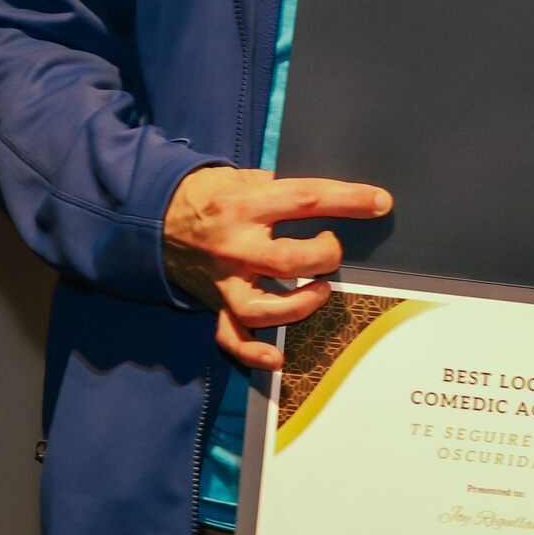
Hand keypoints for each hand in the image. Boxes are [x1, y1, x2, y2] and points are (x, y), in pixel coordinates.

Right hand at [162, 167, 392, 369]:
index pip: (305, 199)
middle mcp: (234, 245)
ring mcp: (224, 279)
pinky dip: (254, 353)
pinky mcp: (214, 302)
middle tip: (332, 250)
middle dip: (324, 257)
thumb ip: (282, 188)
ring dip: (299, 306)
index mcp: (244, 205)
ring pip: (261, 308)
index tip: (380, 203)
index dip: (348, 200)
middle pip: (288, 260)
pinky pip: (230, 337)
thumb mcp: (242, 176)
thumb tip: (334, 196)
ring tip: (319, 292)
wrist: (153, 217)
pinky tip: (278, 358)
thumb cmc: (211, 194)